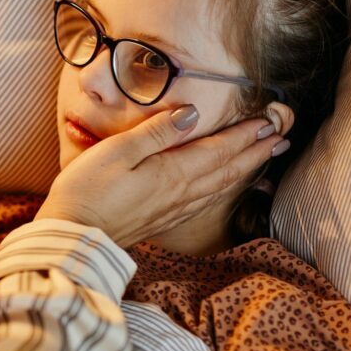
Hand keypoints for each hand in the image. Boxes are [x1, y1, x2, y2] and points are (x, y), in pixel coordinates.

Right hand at [36, 106, 286, 247]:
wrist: (71, 236)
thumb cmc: (87, 189)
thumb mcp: (117, 150)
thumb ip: (156, 132)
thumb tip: (192, 114)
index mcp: (172, 172)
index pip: (219, 149)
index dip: (245, 134)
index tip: (269, 120)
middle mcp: (179, 193)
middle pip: (226, 170)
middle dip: (255, 152)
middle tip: (280, 138)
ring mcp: (171, 210)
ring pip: (219, 188)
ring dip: (244, 172)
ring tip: (263, 160)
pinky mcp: (160, 220)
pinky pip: (203, 202)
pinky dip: (222, 192)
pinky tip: (223, 189)